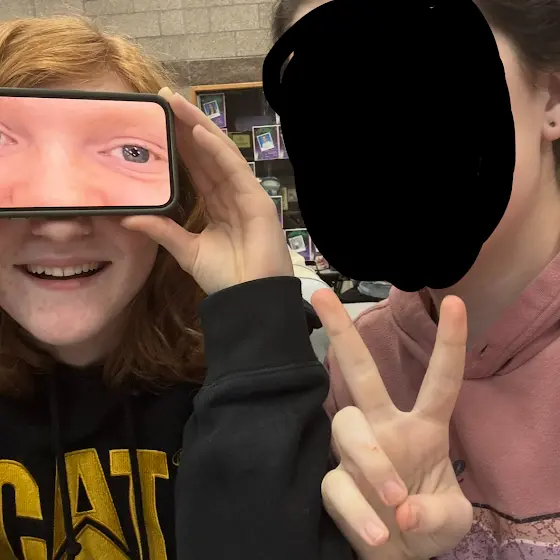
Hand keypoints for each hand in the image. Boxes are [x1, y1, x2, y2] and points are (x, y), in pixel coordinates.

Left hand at [123, 87, 292, 294]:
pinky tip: (199, 132)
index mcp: (216, 205)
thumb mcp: (185, 251)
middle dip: (186, 126)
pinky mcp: (257, 200)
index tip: (158, 122)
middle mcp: (231, 195)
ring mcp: (246, 195)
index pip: (195, 167)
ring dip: (199, 127)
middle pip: (206, 154)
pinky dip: (217, 150)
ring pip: (220, 154)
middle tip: (164, 99)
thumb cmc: (224, 277)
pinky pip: (234, 170)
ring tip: (177, 104)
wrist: (248, 300)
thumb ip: (161, 231)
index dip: (178, 144)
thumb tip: (127, 219)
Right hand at [311, 289, 472, 559]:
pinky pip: (337, 484)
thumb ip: (438, 513)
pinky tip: (376, 534)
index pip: (439, 380)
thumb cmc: (426, 522)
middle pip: (362, 373)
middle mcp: (384, 428)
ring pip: (348, 426)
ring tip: (396, 502)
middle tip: (322, 295)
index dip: (450, 343)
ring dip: (373, 462)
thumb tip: (402, 509)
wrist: (394, 554)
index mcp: (423, 427)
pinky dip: (358, 511)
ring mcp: (356, 452)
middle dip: (343, 333)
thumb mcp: (452, 520)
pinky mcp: (335, 482)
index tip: (456, 302)